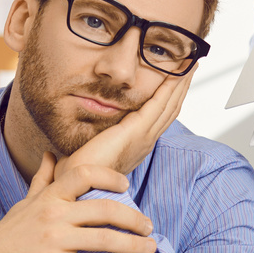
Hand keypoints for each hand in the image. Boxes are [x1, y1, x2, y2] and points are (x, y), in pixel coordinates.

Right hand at [0, 152, 157, 252]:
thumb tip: (51, 154)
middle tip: (148, 227)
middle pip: (105, 210)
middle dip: (134, 219)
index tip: (126, 186)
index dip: (110, 177)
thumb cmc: (11, 231)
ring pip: (103, 240)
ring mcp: (54, 240)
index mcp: (51, 196)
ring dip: (132, 246)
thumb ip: (43, 178)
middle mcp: (54, 214)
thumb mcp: (26, 201)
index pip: (84, 173)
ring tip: (149, 249)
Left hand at [54, 68, 193, 180]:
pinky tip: (178, 72)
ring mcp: (144, 137)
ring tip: (190, 65)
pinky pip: (160, 104)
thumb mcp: (84, 153)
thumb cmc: (78, 176)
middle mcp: (145, 141)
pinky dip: (171, 87)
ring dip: (181, 84)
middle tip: (192, 66)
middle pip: (171, 109)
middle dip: (181, 87)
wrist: (78, 188)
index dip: (170, 99)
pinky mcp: (137, 131)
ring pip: (170, 105)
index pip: (159, 117)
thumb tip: (62, 143)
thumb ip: (82, 144)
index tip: (176, 81)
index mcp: (136, 146)